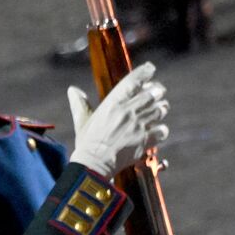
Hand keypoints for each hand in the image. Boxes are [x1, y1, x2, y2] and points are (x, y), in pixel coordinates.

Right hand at [67, 62, 168, 176]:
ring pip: (160, 109)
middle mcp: (128, 111)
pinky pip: (162, 130)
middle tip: (157, 93)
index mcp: (112, 103)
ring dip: (160, 109)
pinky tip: (156, 132)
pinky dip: (161, 130)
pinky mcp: (145, 140)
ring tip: (157, 112)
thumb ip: (80, 104)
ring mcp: (138, 125)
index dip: (145, 72)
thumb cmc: (86, 143)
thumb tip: (72, 90)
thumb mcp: (82, 121)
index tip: (151, 69)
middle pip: (153, 92)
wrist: (93, 165)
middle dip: (157, 91)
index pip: (134, 80)